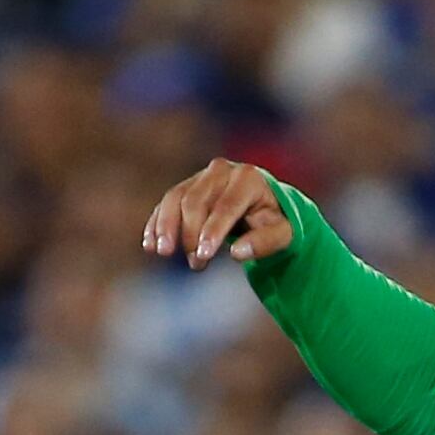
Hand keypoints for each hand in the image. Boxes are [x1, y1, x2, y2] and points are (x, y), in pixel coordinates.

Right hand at [142, 158, 293, 268]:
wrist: (265, 204)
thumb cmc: (276, 221)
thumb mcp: (284, 233)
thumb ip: (266, 242)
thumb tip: (237, 253)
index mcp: (248, 178)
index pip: (226, 206)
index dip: (212, 231)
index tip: (203, 255)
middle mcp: (222, 170)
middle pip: (196, 201)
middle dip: (190, 233)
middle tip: (196, 263)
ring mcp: (202, 176)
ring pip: (176, 198)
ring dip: (166, 227)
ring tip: (163, 253)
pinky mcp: (188, 185)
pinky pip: (167, 202)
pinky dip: (157, 223)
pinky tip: (150, 244)